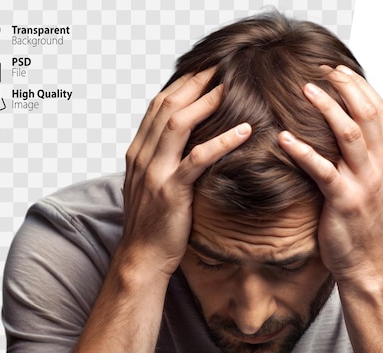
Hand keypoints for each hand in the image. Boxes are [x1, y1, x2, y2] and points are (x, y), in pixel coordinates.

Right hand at [122, 69, 251, 274]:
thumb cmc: (153, 224)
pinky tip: (245, 131)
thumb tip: (186, 145)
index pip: (158, 105)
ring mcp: (155, 172)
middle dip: (195, 81)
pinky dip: (222, 141)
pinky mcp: (171, 191)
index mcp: (138, 151)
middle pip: (167, 105)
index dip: (182, 83)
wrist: (143, 256)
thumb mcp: (152, 185)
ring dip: (206, 102)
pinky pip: (197, 159)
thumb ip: (163, 161)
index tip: (206, 70)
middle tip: (222, 66)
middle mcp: (143, 156)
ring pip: (178, 124)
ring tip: (232, 87)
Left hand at [278, 66, 382, 283]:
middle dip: (344, 86)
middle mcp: (380, 167)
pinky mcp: (343, 202)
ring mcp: (364, 184)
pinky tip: (284, 138)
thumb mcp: (372, 187)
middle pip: (367, 113)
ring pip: (348, 134)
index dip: (360, 86)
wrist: (367, 264)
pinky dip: (303, 150)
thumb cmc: (364, 226)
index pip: (380, 111)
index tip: (338, 69)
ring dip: (326, 108)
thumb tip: (345, 136)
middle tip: (320, 70)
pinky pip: (322, 169)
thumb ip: (364, 160)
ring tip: (305, 89)